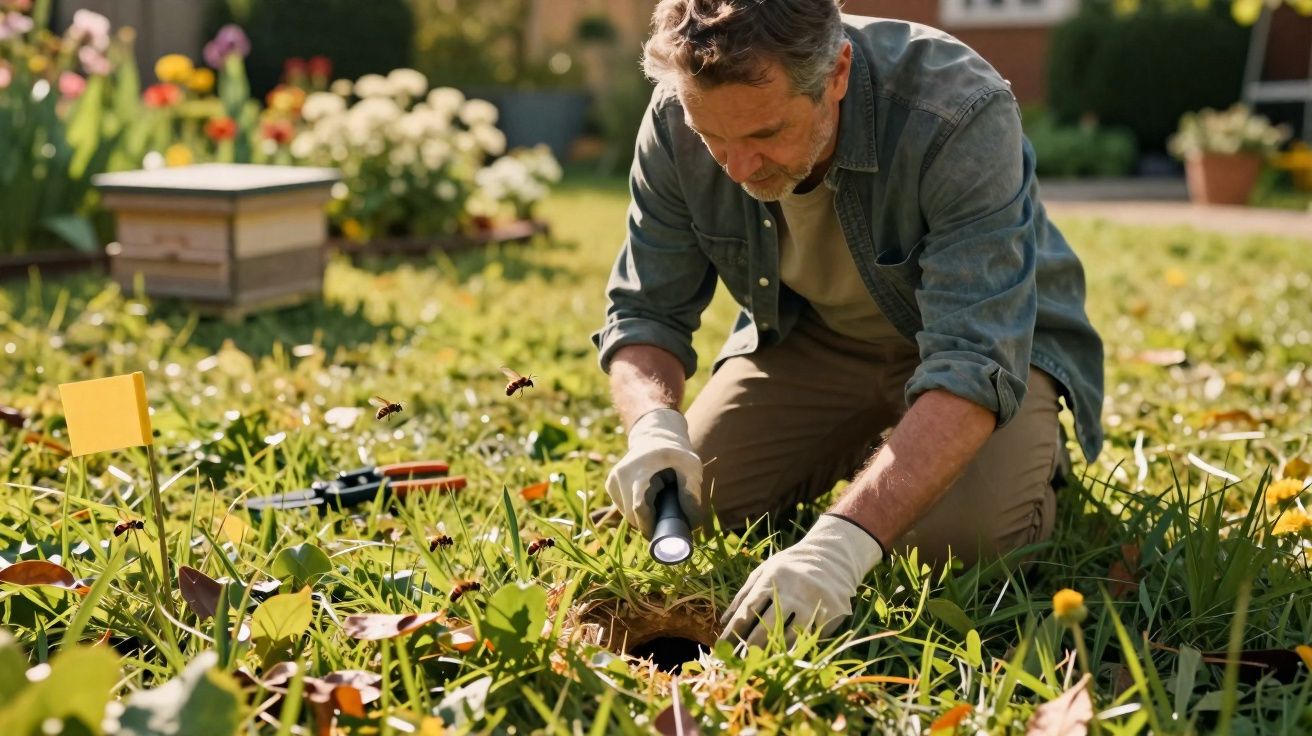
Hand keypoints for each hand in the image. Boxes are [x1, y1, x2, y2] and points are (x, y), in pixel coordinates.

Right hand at [604, 408, 703, 537]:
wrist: (654, 435)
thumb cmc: (675, 452)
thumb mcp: (691, 466)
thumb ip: (692, 492)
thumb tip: (692, 523)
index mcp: (641, 468)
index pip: (639, 506)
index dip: (649, 525)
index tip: (662, 534)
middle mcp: (621, 474)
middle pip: (631, 514)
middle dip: (648, 524)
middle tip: (666, 523)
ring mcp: (613, 478)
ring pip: (626, 513)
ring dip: (642, 517)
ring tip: (659, 503)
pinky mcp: (610, 484)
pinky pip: (623, 507)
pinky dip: (635, 511)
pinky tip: (648, 500)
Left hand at [719, 514, 883, 647]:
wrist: (832, 556)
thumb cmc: (791, 565)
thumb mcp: (765, 570)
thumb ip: (744, 594)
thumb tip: (724, 622)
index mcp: (772, 578)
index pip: (747, 610)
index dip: (733, 631)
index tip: (722, 647)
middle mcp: (792, 592)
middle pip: (767, 627)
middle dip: (752, 647)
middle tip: (740, 662)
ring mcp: (812, 604)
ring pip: (789, 637)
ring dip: (773, 652)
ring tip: (760, 663)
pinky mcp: (830, 614)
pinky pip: (810, 638)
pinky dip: (796, 649)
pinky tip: (785, 657)